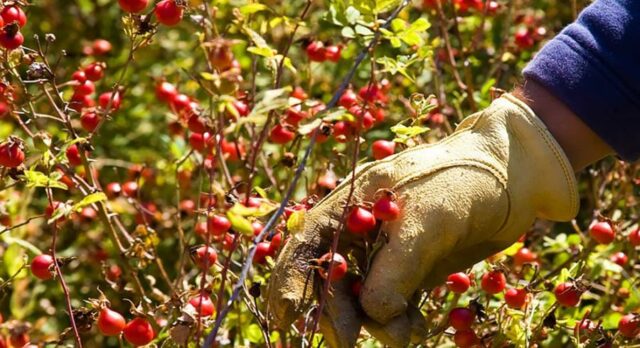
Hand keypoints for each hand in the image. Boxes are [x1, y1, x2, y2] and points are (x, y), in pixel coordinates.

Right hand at [266, 94, 578, 346]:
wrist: (514, 179)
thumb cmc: (464, 182)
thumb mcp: (427, 220)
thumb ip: (395, 268)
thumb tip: (371, 315)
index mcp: (350, 204)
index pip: (307, 245)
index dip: (290, 282)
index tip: (286, 320)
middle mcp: (360, 230)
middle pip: (330, 278)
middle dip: (335, 310)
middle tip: (348, 340)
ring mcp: (385, 253)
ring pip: (361, 298)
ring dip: (374, 322)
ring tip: (403, 334)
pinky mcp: (410, 272)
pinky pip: (392, 305)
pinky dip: (398, 322)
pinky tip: (414, 330)